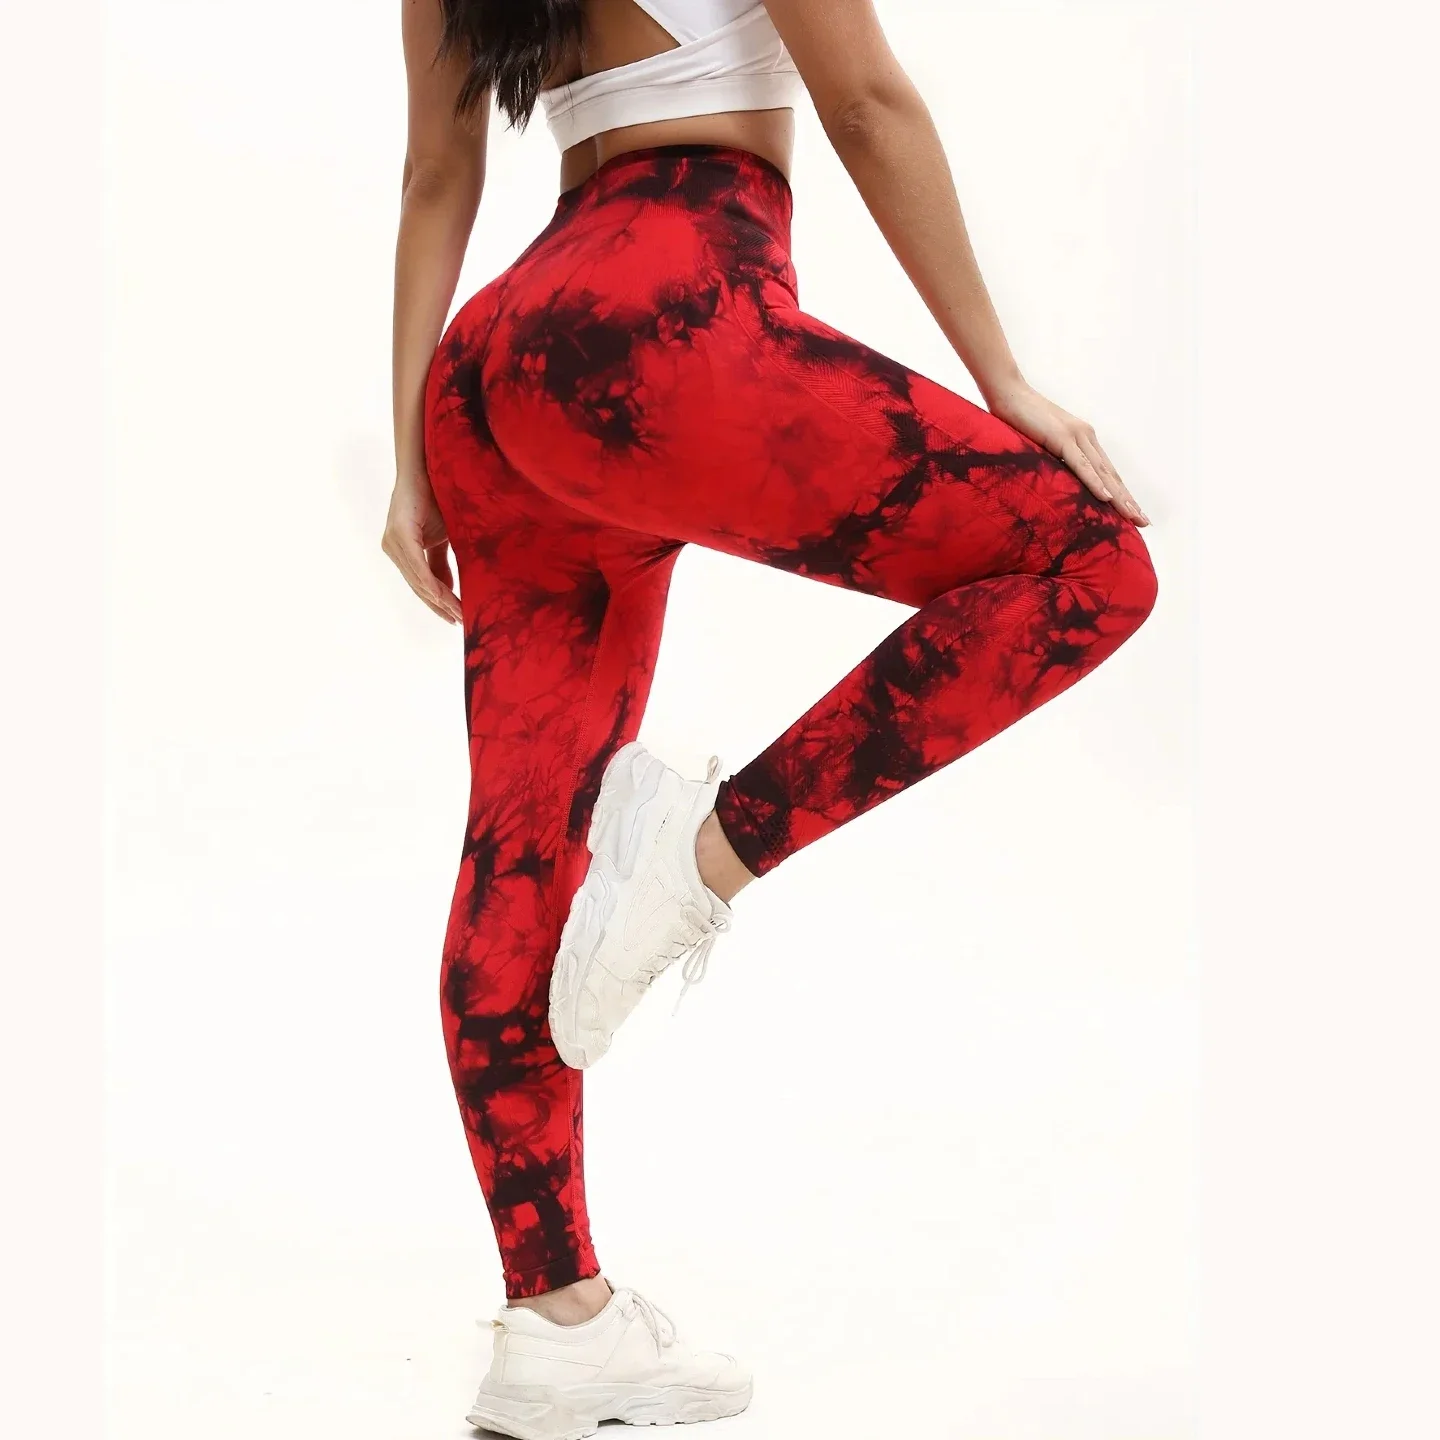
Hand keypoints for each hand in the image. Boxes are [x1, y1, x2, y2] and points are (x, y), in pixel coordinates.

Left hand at [381, 469, 462, 623]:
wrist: (427, 467)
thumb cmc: (435, 497)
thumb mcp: (441, 538)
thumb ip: (439, 565)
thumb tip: (446, 591)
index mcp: (401, 550)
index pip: (420, 584)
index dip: (438, 603)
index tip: (455, 618)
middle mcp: (392, 549)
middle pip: (418, 587)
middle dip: (440, 607)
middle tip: (460, 621)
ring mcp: (393, 543)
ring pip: (418, 581)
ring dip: (440, 599)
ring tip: (458, 612)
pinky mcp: (400, 535)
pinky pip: (417, 567)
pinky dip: (431, 583)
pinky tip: (443, 597)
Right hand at [986, 381, 1149, 526]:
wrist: (1008, 392)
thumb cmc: (1019, 417)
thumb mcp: (1040, 442)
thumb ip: (1052, 457)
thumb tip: (1054, 478)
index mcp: (1083, 438)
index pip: (1106, 471)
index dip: (1121, 493)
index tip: (1133, 511)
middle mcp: (1086, 437)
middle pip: (1111, 475)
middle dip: (1128, 501)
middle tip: (1143, 522)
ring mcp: (1075, 437)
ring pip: (1102, 473)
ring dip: (1119, 498)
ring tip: (1133, 517)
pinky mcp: (1061, 438)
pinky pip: (1081, 466)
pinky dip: (1095, 483)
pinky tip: (1106, 499)